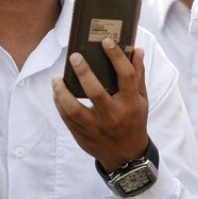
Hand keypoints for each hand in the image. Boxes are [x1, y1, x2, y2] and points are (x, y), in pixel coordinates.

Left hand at [53, 39, 149, 172]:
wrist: (126, 156)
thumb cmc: (133, 121)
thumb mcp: (141, 100)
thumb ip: (138, 75)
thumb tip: (137, 50)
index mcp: (130, 104)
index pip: (126, 76)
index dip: (117, 57)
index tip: (106, 42)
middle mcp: (114, 115)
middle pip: (96, 92)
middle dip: (84, 72)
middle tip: (74, 56)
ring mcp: (97, 128)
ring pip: (74, 109)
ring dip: (62, 92)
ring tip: (56, 78)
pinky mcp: (83, 136)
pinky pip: (67, 118)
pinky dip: (59, 104)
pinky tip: (56, 93)